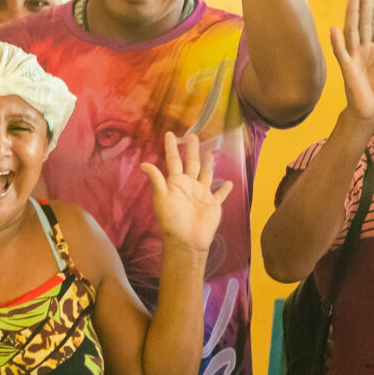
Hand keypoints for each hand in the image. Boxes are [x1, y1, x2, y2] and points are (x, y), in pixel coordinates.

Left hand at [142, 130, 231, 256]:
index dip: (171, 147)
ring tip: (210, 153)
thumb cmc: (171, 220)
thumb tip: (144, 164)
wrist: (186, 240)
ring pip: (206, 174)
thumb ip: (156, 180)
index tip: (170, 134)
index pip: (173, 160)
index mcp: (176, 182)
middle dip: (192, 150)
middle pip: (191, 163)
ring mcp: (202, 194)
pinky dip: (224, 189)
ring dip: (208, 164)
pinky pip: (220, 194)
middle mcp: (189, 185)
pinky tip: (229, 182)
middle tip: (194, 135)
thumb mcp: (161, 198)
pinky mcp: (213, 204)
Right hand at [328, 0, 373, 124]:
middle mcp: (366, 50)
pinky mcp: (347, 68)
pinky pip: (341, 53)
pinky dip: (336, 41)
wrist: (373, 114)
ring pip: (352, 31)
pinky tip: (333, 29)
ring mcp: (355, 57)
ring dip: (351, 15)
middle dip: (366, 5)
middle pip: (365, 22)